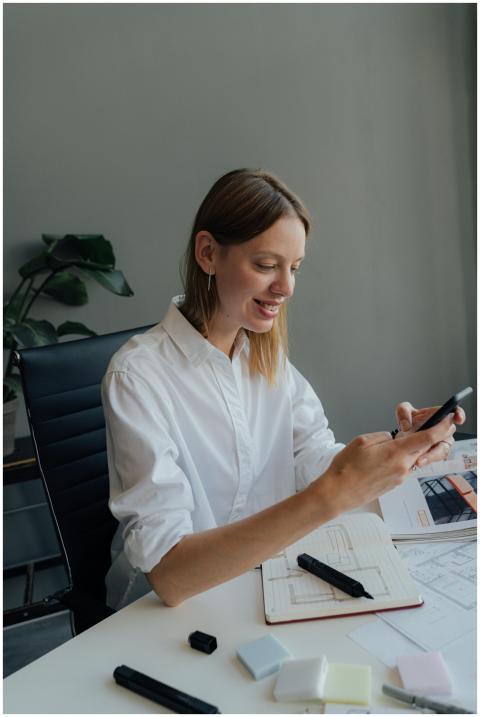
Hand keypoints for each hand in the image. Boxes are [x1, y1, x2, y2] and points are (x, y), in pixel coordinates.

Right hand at [320, 414, 456, 513]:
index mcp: (396, 453)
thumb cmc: (345, 469)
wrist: (337, 493)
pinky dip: (399, 460)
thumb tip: (392, 437)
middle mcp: (402, 467)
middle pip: (423, 448)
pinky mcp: (394, 485)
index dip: (441, 428)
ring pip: (412, 458)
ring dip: (408, 450)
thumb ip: (383, 436)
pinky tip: (382, 459)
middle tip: (415, 429)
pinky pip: (403, 467)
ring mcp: (399, 478)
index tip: (447, 421)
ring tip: (388, 447)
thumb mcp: (362, 441)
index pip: (427, 438)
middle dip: (424, 438)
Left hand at [395, 402, 464, 466]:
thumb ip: (403, 412)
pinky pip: (435, 458)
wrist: (402, 437)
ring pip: (442, 450)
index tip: (458, 419)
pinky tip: (418, 462)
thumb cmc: (408, 422)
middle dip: (440, 438)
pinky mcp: (435, 454)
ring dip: (432, 455)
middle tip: (430, 441)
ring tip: (419, 460)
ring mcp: (440, 443)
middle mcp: (443, 430)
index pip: (455, 413)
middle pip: (448, 434)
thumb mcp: (403, 412)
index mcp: (439, 416)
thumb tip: (406, 425)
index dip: (459, 415)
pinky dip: (427, 460)